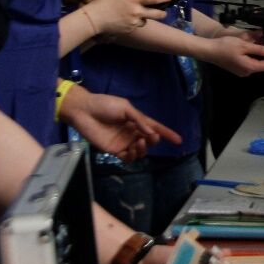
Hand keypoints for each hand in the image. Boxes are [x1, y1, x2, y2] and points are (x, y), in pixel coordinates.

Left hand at [58, 84, 180, 162]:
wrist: (84, 111)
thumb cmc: (105, 105)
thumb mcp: (125, 107)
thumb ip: (139, 120)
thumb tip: (152, 132)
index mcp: (136, 120)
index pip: (155, 127)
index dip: (167, 133)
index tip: (178, 140)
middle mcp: (132, 132)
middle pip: (149, 141)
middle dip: (153, 141)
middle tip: (151, 137)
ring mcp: (123, 142)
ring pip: (140, 151)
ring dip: (143, 149)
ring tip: (139, 142)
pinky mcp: (114, 150)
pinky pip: (128, 157)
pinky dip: (133, 156)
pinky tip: (131, 150)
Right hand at [84, 0, 169, 35]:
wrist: (94, 18)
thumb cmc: (104, 0)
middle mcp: (137, 12)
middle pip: (158, 14)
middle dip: (163, 13)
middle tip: (163, 11)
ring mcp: (134, 22)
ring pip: (146, 21)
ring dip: (146, 17)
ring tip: (138, 14)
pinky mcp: (130, 30)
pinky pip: (137, 25)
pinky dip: (135, 22)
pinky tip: (127, 19)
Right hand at [206, 35, 263, 76]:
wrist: (208, 51)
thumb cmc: (225, 46)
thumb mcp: (244, 45)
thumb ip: (260, 50)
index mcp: (250, 67)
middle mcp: (248, 72)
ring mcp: (242, 71)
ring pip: (258, 63)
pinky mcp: (238, 68)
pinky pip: (251, 62)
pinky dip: (256, 55)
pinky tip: (258, 47)